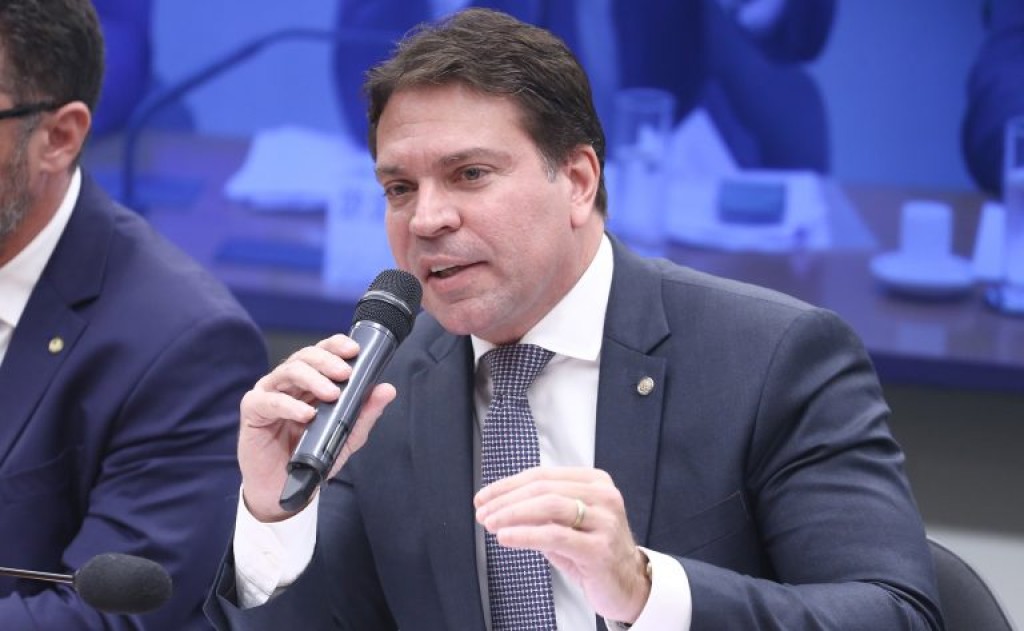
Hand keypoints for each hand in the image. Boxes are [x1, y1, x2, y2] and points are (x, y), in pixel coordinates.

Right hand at [238, 334, 395, 521]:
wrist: (285, 488)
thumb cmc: (311, 455)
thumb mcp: (346, 435)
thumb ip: (365, 412)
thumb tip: (387, 389)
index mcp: (310, 381)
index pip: (322, 352)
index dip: (336, 346)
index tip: (355, 351)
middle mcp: (289, 382)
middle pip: (305, 356)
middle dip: (327, 361)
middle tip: (345, 374)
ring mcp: (269, 393)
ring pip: (288, 372)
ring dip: (312, 379)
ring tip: (331, 394)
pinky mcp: (253, 410)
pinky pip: (270, 401)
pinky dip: (290, 406)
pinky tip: (306, 414)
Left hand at [474, 467, 650, 622]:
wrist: (629, 585)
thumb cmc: (593, 551)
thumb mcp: (567, 524)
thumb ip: (540, 510)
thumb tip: (498, 505)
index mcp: (595, 482)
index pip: (542, 475)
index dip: (508, 485)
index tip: (484, 497)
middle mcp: (603, 496)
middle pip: (543, 489)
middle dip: (506, 500)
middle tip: (483, 512)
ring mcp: (604, 521)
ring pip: (548, 506)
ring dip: (512, 514)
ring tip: (491, 524)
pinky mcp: (599, 548)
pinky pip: (554, 536)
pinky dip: (525, 535)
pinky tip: (506, 537)